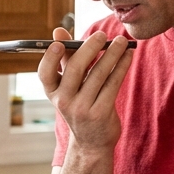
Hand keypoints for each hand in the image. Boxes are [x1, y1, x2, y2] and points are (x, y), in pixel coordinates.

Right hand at [36, 27, 132, 149]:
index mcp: (52, 92)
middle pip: (75, 69)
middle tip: (102, 34)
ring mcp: (82, 109)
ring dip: (112, 54)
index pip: (45, 73)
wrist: (91, 142)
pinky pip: (113, 84)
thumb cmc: (80, 105)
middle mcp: (63, 101)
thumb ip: (66, 58)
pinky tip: (128, 56)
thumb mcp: (69, 86)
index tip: (58, 43)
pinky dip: (122, 67)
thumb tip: (59, 31)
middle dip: (89, 48)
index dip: (50, 58)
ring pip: (98, 75)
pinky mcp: (101, 113)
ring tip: (122, 41)